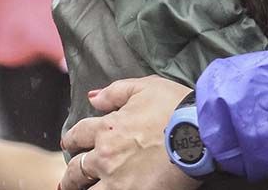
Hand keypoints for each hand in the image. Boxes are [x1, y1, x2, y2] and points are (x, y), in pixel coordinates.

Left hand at [60, 77, 198, 189]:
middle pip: (76, 169)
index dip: (72, 139)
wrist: (200, 131)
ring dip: (81, 189)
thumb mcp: (146, 87)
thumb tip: (93, 97)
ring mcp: (116, 179)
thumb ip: (115, 91)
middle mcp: (105, 155)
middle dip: (70, 174)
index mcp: (107, 127)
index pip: (79, 134)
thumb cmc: (176, 107)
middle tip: (68, 179)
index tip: (70, 142)